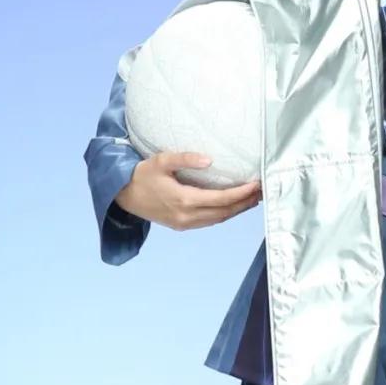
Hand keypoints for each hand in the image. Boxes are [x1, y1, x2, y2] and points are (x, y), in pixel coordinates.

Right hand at [114, 151, 261, 229]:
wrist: (123, 196)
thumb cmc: (142, 175)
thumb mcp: (161, 161)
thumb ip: (184, 158)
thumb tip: (209, 159)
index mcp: (184, 200)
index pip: (221, 200)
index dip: (242, 194)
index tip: (257, 185)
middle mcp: (187, 216)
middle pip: (225, 212)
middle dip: (245, 203)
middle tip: (262, 191)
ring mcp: (185, 224)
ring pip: (219, 219)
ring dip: (237, 210)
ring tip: (253, 199)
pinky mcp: (182, 226)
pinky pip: (209, 221)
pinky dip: (224, 214)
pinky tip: (233, 206)